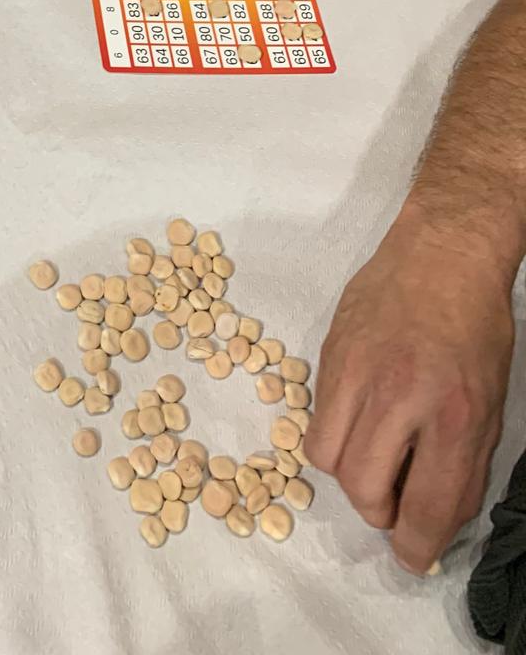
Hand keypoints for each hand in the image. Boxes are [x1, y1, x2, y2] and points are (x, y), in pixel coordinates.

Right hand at [306, 208, 512, 574]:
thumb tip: (434, 516)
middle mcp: (401, 396)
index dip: (415, 545)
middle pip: (365, 489)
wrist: (441, 253)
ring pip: (329, 460)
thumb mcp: (492, 403)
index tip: (412, 553)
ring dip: (351, 475)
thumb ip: (464, 463)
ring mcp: (358, 371)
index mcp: (456, 414)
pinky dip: (333, 435)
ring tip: (371, 459)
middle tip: (393, 500)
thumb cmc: (475, 327)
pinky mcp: (330, 353)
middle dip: (379, 513)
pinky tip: (357, 419)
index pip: (426, 505)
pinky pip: (315, 419)